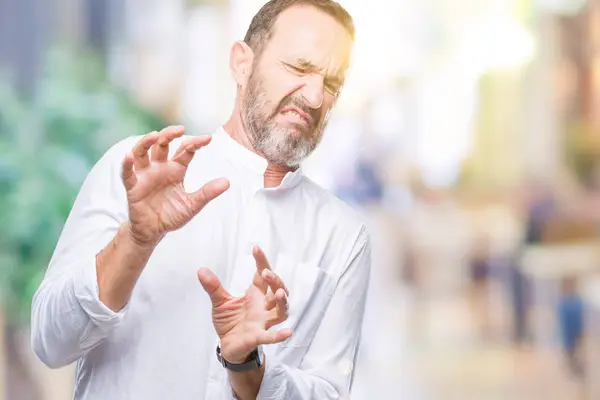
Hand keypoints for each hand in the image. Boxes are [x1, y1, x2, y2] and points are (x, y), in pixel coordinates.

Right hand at [121, 126, 229, 245]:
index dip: (195, 143)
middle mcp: (160, 168)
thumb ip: (207, 193)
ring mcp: (145, 175)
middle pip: (162, 145)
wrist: (154, 231)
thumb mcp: (192, 204)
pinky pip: (127, 173)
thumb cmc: (172, 215)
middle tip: (179, 129)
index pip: (185, 151)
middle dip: (169, 135)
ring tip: (154, 135)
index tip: (208, 138)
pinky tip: (128, 156)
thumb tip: (227, 182)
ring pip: (142, 152)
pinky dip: (126, 164)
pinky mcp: (133, 186)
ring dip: (146, 142)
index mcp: (176, 170)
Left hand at [197, 245, 291, 362]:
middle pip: (277, 290)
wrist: (228, 346)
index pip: (263, 275)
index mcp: (255, 295)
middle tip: (265, 272)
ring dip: (282, 302)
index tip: (256, 248)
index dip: (262, 261)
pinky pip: (270, 336)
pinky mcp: (257, 337)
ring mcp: (263, 322)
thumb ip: (213, 287)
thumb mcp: (219, 302)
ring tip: (279, 293)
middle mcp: (263, 307)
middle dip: (275, 280)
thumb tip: (201, 270)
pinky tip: (288, 332)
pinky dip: (279, 335)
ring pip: (281, 311)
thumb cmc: (229, 322)